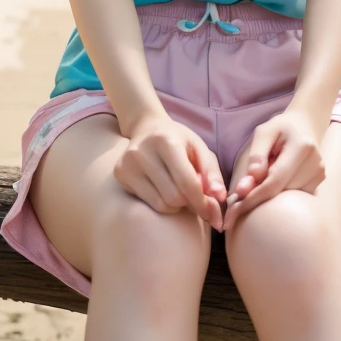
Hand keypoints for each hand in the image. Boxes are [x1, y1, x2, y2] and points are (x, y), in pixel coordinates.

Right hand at [113, 111, 226, 230]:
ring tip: (178, 189)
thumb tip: (220, 198)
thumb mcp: (199, 148)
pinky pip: (147, 204)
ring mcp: (128, 164)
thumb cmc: (178, 140)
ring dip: (176, 205)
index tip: (212, 213)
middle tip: (194, 196)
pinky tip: (163, 188)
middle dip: (189, 202)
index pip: (187, 183)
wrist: (146, 128)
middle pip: (174, 197)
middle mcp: (142, 152)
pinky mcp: (120, 174)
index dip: (203, 203)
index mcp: (166, 142)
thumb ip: (212, 173)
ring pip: (160, 205)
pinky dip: (161, 202)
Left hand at [223, 109, 326, 229]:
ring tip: (256, 184)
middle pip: (281, 192)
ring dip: (268, 198)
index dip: (254, 198)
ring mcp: (319, 174)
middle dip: (256, 199)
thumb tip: (248, 184)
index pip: (275, 181)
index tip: (233, 210)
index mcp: (301, 147)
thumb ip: (256, 156)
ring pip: (288, 198)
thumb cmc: (281, 127)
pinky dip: (279, 195)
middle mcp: (315, 163)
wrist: (305, 124)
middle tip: (235, 203)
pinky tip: (272, 184)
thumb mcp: (264, 132)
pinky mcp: (319, 181)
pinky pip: (295, 197)